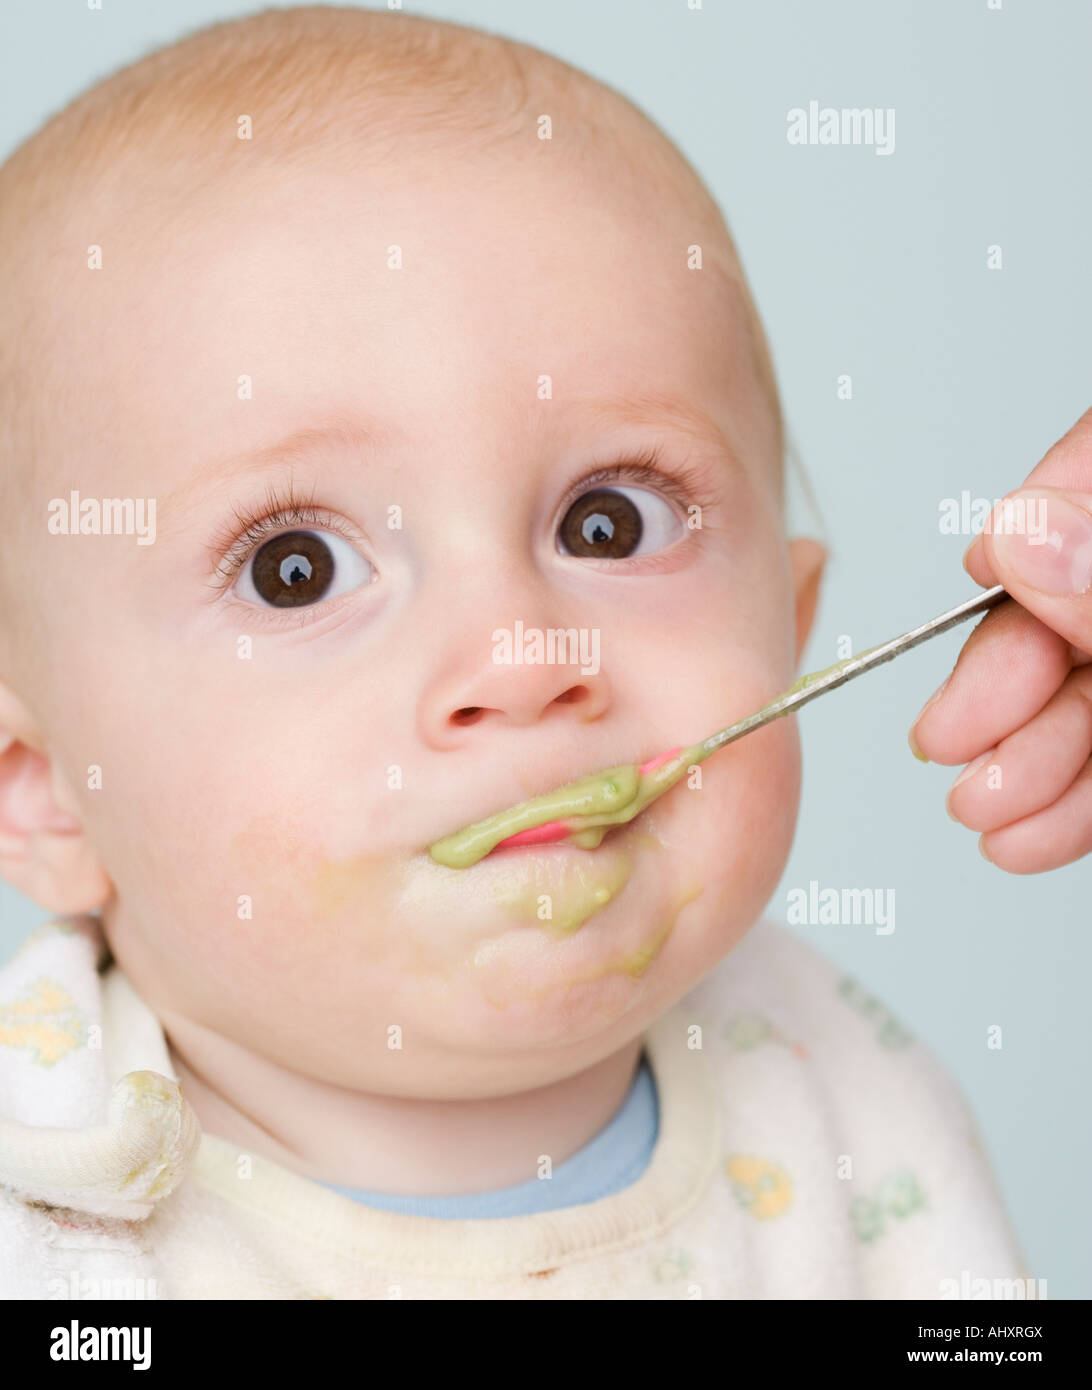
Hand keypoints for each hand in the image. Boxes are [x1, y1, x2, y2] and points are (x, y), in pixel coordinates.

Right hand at [908, 408, 1091, 871]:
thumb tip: (1019, 536)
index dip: (1038, 520)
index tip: (983, 574)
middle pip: (1071, 601)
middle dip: (1006, 686)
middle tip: (951, 742)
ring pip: (1087, 693)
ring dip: (1028, 764)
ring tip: (984, 813)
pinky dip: (1074, 801)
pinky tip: (1025, 834)